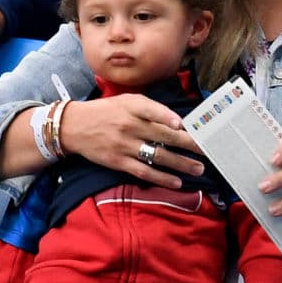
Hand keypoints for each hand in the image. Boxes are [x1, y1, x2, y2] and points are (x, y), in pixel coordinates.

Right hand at [60, 95, 204, 189]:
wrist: (75, 127)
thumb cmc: (106, 111)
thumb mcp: (126, 100)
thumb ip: (150, 108)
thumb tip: (177, 121)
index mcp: (132, 107)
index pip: (154, 111)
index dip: (169, 118)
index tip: (185, 125)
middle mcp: (130, 125)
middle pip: (164, 136)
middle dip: (188, 144)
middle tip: (207, 150)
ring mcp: (125, 145)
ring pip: (158, 156)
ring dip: (181, 164)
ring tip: (198, 169)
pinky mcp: (119, 162)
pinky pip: (144, 172)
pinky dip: (162, 178)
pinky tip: (177, 181)